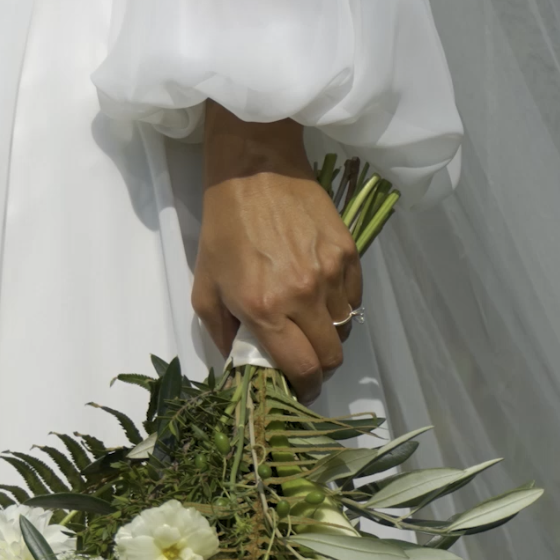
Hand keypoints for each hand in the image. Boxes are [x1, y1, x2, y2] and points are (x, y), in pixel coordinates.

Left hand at [191, 101, 361, 403]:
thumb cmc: (223, 228)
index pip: (301, 367)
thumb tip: (237, 362)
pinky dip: (342, 307)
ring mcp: (330, 274)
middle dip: (320, 368)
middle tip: (307, 362)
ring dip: (329, 336)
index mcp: (265, 309)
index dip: (305, 387)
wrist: (254, 170)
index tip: (300, 389)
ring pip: (344, 328)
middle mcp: (303, 297)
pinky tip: (322, 297)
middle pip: (331, 356)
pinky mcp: (348, 253)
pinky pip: (354, 299)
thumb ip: (220, 331)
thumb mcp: (205, 286)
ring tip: (310, 324)